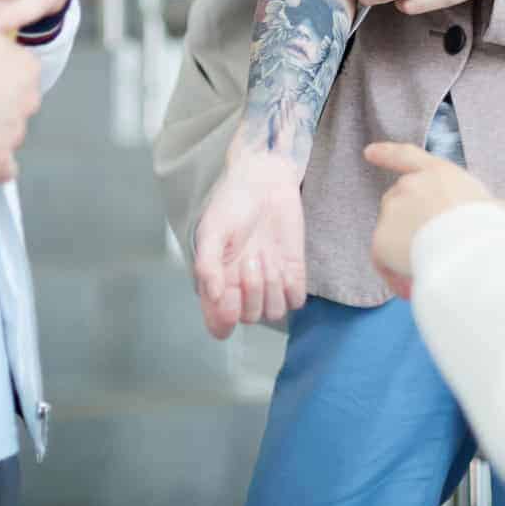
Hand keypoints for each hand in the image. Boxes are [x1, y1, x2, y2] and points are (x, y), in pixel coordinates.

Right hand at [194, 151, 306, 340]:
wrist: (263, 180)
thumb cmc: (232, 204)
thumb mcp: (212, 230)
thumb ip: (208, 265)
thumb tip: (213, 297)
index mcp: (219, 283)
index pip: (219, 324)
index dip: (223, 321)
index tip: (228, 300)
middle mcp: (243, 289)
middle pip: (250, 317)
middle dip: (252, 290)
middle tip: (251, 257)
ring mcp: (270, 282)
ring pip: (274, 312)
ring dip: (272, 287)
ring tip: (267, 256)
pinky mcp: (293, 273)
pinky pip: (296, 300)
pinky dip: (291, 286)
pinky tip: (284, 263)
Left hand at [366, 142, 504, 298]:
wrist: (468, 250)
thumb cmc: (487, 227)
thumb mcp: (497, 209)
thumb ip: (490, 208)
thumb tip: (499, 214)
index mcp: (437, 173)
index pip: (407, 156)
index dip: (387, 154)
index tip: (369, 152)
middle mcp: (409, 187)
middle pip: (398, 201)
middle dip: (407, 222)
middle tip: (429, 247)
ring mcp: (392, 212)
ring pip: (392, 234)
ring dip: (403, 250)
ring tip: (429, 272)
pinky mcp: (380, 240)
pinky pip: (384, 261)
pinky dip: (395, 274)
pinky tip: (413, 286)